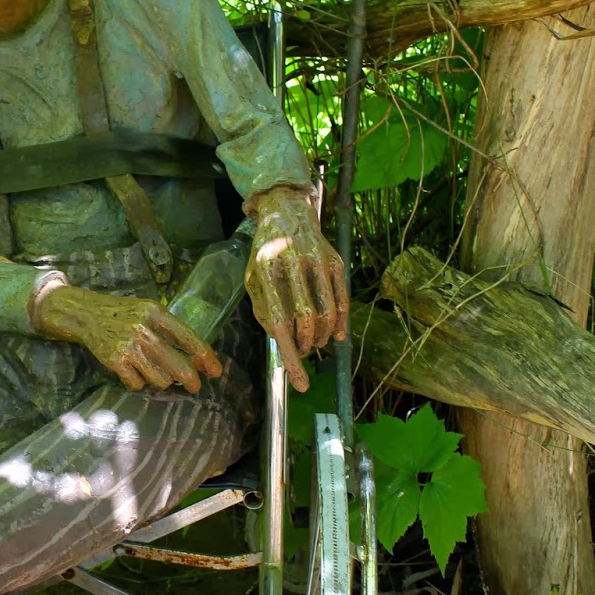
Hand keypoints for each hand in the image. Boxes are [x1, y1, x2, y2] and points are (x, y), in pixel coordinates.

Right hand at [33, 285, 221, 393]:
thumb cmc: (124, 314)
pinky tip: (134, 372)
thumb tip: (196, 359)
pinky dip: (139, 382)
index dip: (205, 357)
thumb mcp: (148, 312)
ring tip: (156, 373)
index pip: (188, 338)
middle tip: (196, 387)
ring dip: (162, 381)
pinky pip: (138, 384)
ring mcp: (129, 347)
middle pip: (178, 366)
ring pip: (160, 379)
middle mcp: (143, 330)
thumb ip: (170, 331)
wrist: (86, 314)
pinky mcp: (115, 361)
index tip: (215, 371)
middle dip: (191, 380)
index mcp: (156, 313)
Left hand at [244, 186, 347, 391]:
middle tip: (303, 351)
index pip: (280, 322)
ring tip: (315, 342)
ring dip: (322, 337)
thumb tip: (280, 341)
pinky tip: (336, 335)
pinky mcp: (336, 260)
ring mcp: (318, 260)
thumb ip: (262, 309)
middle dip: (307, 346)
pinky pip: (342, 300)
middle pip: (306, 320)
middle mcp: (294, 262)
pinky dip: (340, 323)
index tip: (300, 382)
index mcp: (267, 269)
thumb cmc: (265, 252)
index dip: (290, 355)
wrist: (287, 211)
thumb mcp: (252, 278)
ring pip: (327, 313)